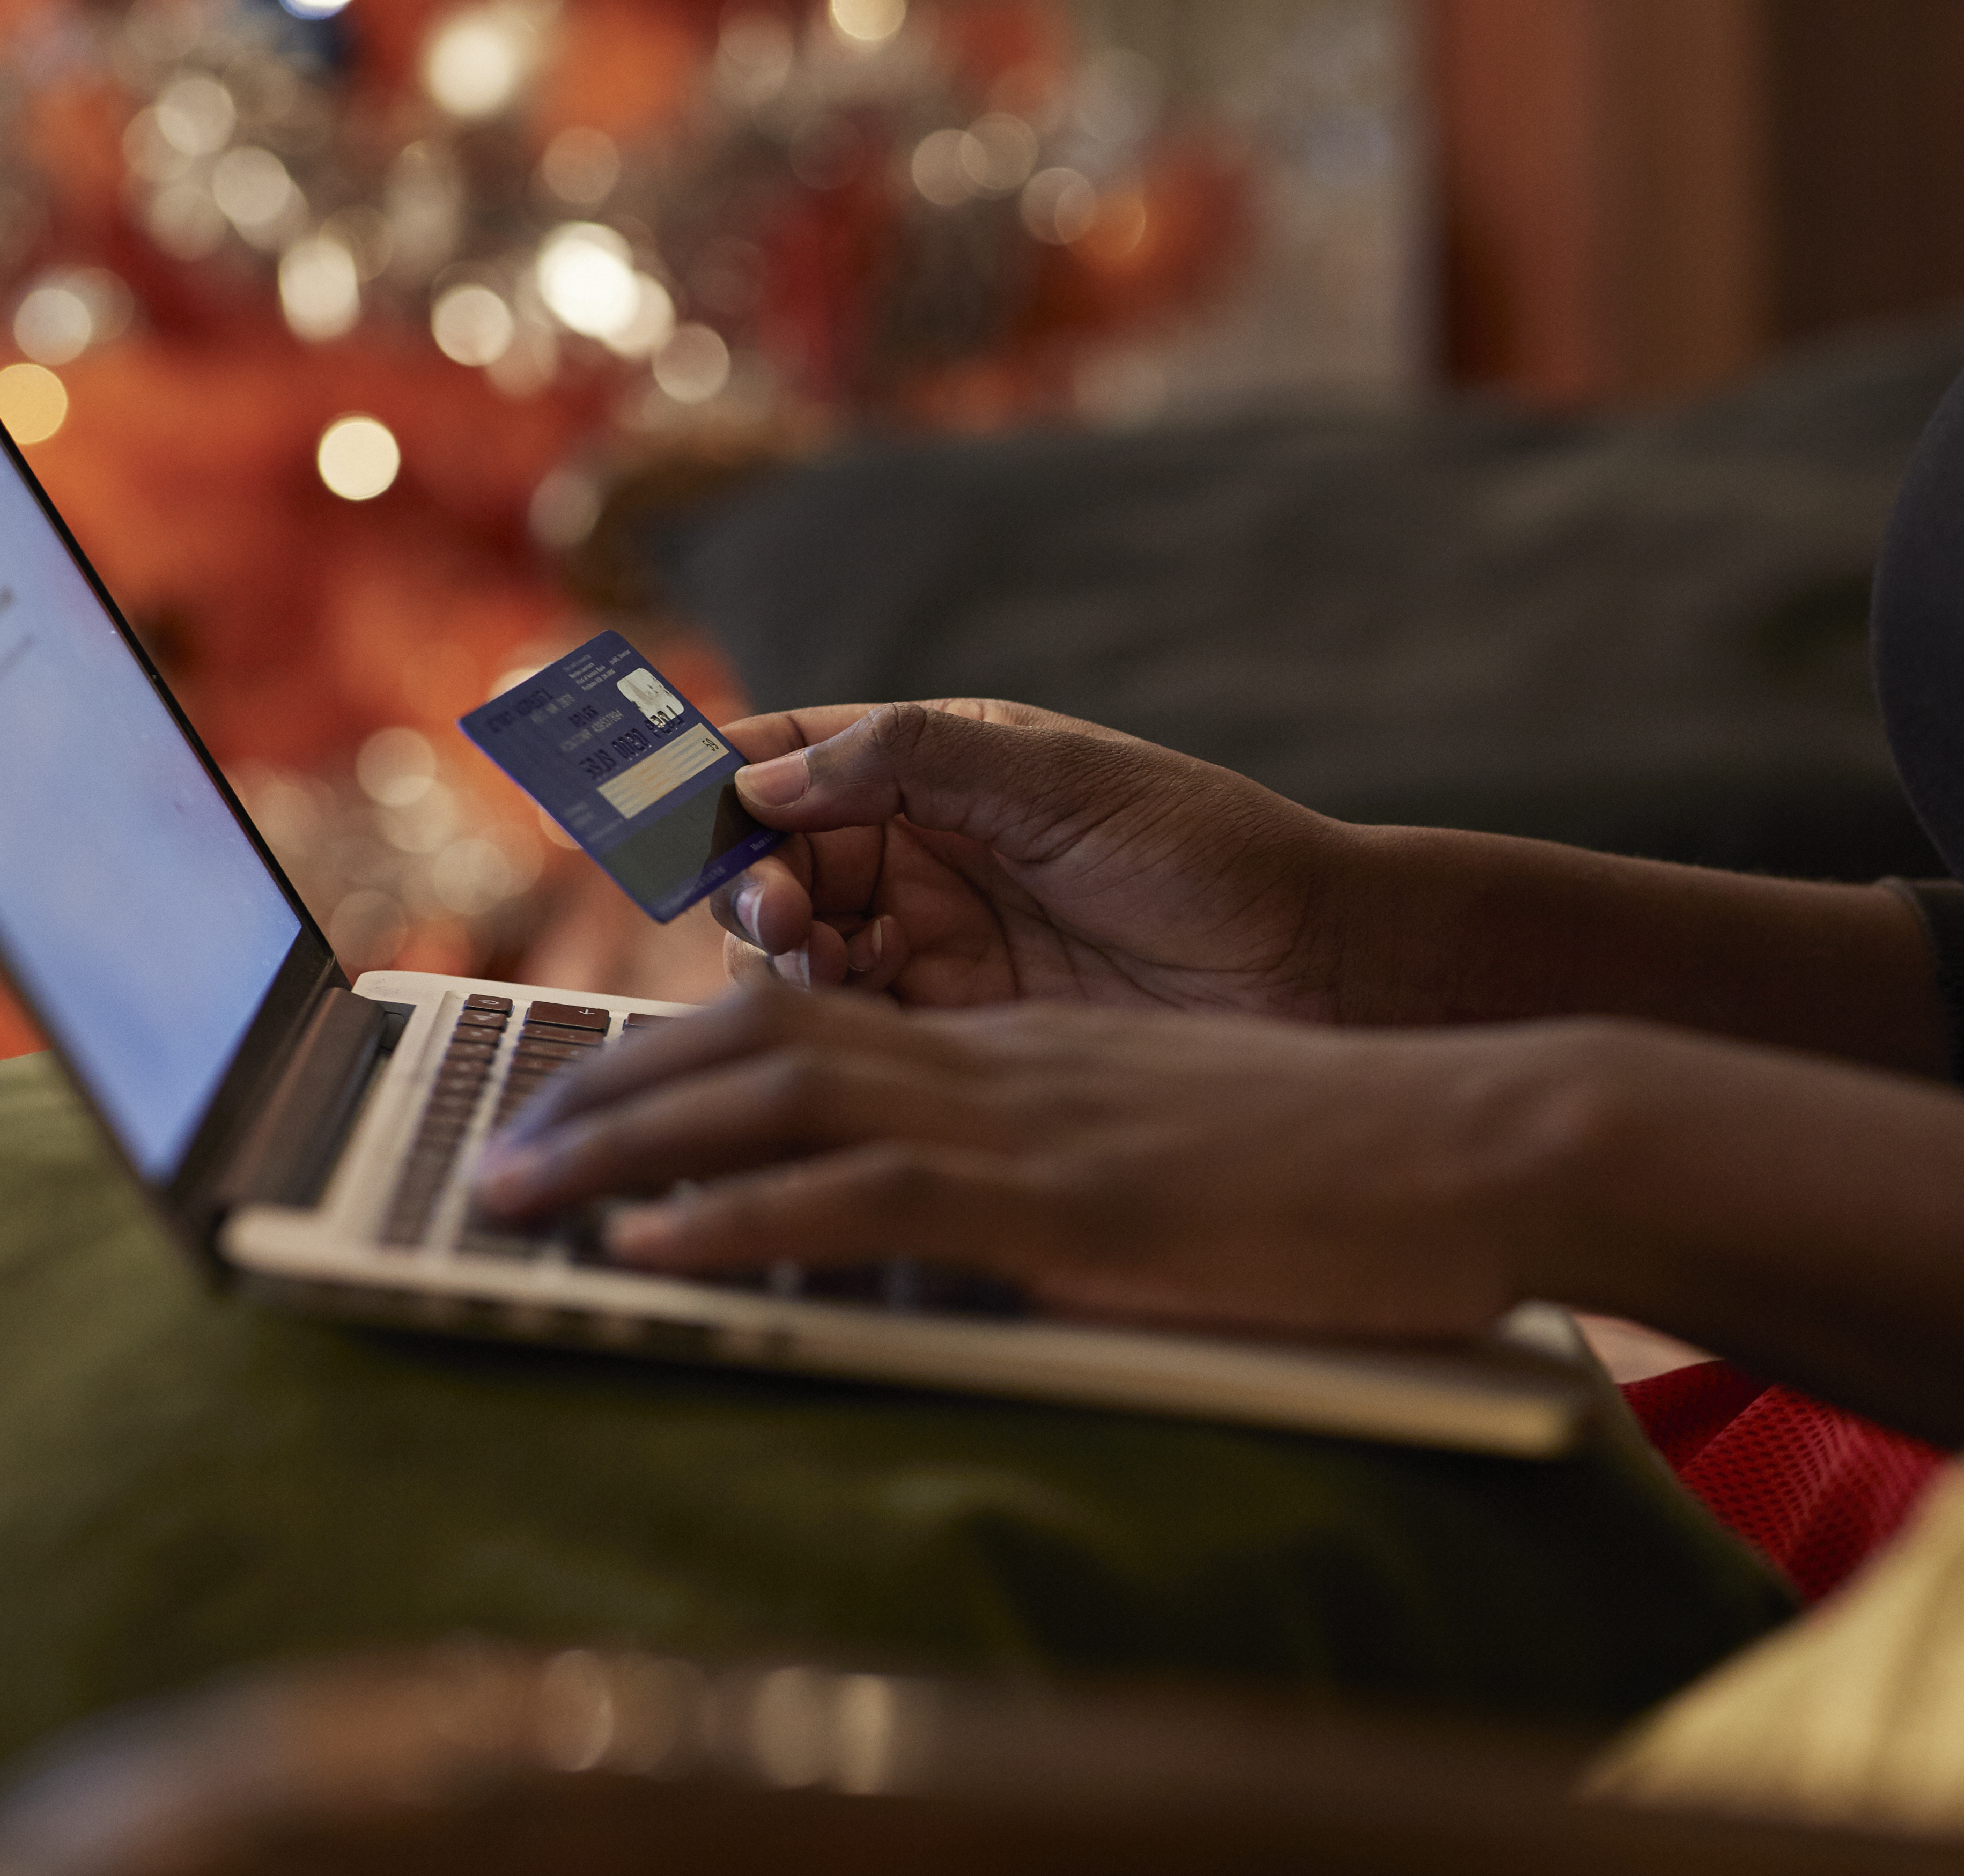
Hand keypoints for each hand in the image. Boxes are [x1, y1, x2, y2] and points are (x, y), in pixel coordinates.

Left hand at [478, 985, 1600, 1337]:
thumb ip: (1081, 1181)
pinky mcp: (1065, 1197)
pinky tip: (646, 1243)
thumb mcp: (1186, 1163)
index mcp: (1031, 1059)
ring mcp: (1031, 1124)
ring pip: (772, 1097)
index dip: (684, 1052)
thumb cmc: (1361, 1170)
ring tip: (510, 1194)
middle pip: (757, 1042)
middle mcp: (1007, 1067)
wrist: (1478, 1138)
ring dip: (621, 1143)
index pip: (819, 1027)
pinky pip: (861, 1193)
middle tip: (498, 1146)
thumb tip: (998, 1239)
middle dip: (604, 1089)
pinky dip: (737, 1214)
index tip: (593, 1095)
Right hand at [710, 700, 1359, 1018]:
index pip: (781, 754)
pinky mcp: (953, 1033)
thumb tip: (762, 771)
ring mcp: (931, 944)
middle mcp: (919, 852)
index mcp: (937, 764)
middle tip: (778, 911)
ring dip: (773, 958)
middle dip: (742, 880)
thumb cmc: (1213, 855)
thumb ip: (913, 760)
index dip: (704, 775)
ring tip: (815, 960)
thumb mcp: (1065, 782)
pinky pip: (845, 1032)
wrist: (1316, 971)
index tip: (647, 804)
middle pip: (763, 862)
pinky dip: (818, 1028)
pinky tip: (842, 1021)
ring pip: (786, 956)